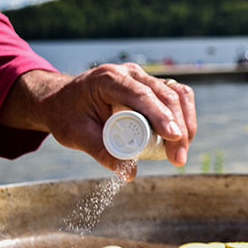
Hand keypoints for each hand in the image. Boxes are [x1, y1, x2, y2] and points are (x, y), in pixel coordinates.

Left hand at [0, 63, 196, 179]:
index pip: (142, 95)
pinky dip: (184, 116)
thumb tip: (129, 174)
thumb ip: (102, 152)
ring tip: (181, 152)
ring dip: (186, 123)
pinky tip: (182, 137)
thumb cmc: (66, 115)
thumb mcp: (77, 135)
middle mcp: (130, 73)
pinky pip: (177, 96)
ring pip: (178, 94)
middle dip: (178, 128)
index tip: (174, 138)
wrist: (61, 100)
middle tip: (178, 159)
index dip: (161, 116)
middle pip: (166, 95)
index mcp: (109, 79)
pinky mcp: (152, 87)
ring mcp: (144, 78)